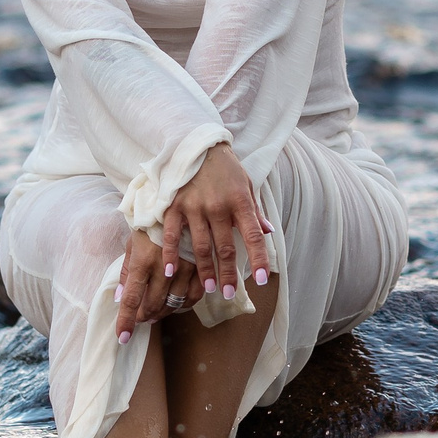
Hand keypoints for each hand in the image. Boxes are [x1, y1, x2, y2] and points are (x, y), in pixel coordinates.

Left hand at [112, 226, 204, 343]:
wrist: (180, 200)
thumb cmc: (151, 223)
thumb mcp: (133, 242)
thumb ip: (126, 270)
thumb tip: (118, 297)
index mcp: (142, 259)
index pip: (131, 298)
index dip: (126, 321)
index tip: (123, 338)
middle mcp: (163, 266)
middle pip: (152, 304)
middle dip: (143, 317)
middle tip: (140, 319)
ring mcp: (185, 267)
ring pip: (173, 304)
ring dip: (162, 313)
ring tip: (155, 313)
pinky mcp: (201, 266)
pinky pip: (194, 296)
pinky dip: (184, 305)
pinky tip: (176, 304)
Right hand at [160, 143, 273, 303]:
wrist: (197, 144)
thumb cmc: (226, 168)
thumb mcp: (246, 184)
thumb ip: (254, 211)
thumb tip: (268, 232)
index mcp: (239, 201)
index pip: (252, 236)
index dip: (258, 259)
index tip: (261, 279)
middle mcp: (218, 206)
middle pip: (225, 247)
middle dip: (228, 274)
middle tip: (228, 294)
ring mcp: (194, 207)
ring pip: (200, 246)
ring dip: (205, 270)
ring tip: (208, 289)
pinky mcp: (174, 206)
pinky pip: (171, 235)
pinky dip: (170, 254)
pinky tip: (170, 271)